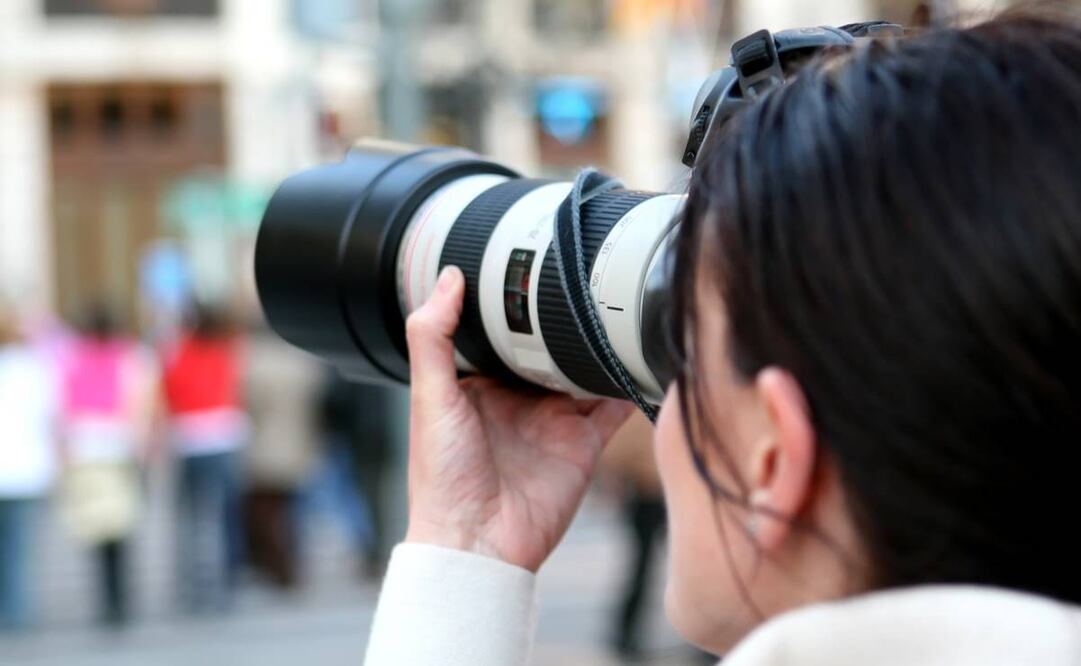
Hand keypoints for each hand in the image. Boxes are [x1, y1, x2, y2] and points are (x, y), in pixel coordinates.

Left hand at [404, 266, 633, 571]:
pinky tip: (638, 357)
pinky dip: (628, 383)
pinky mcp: (584, 443)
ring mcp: (555, 421)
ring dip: (600, 346)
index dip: (514, 305)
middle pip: (550, 349)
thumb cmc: (442, 478)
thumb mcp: (429, 398)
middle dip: (567, 321)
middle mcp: (519, 400)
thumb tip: (447, 277)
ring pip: (586, 371)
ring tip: (617, 307)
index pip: (501, 334)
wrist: (477, 543)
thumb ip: (432, 337)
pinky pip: (614, 406)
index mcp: (479, 386)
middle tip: (585, 277)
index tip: (528, 266)